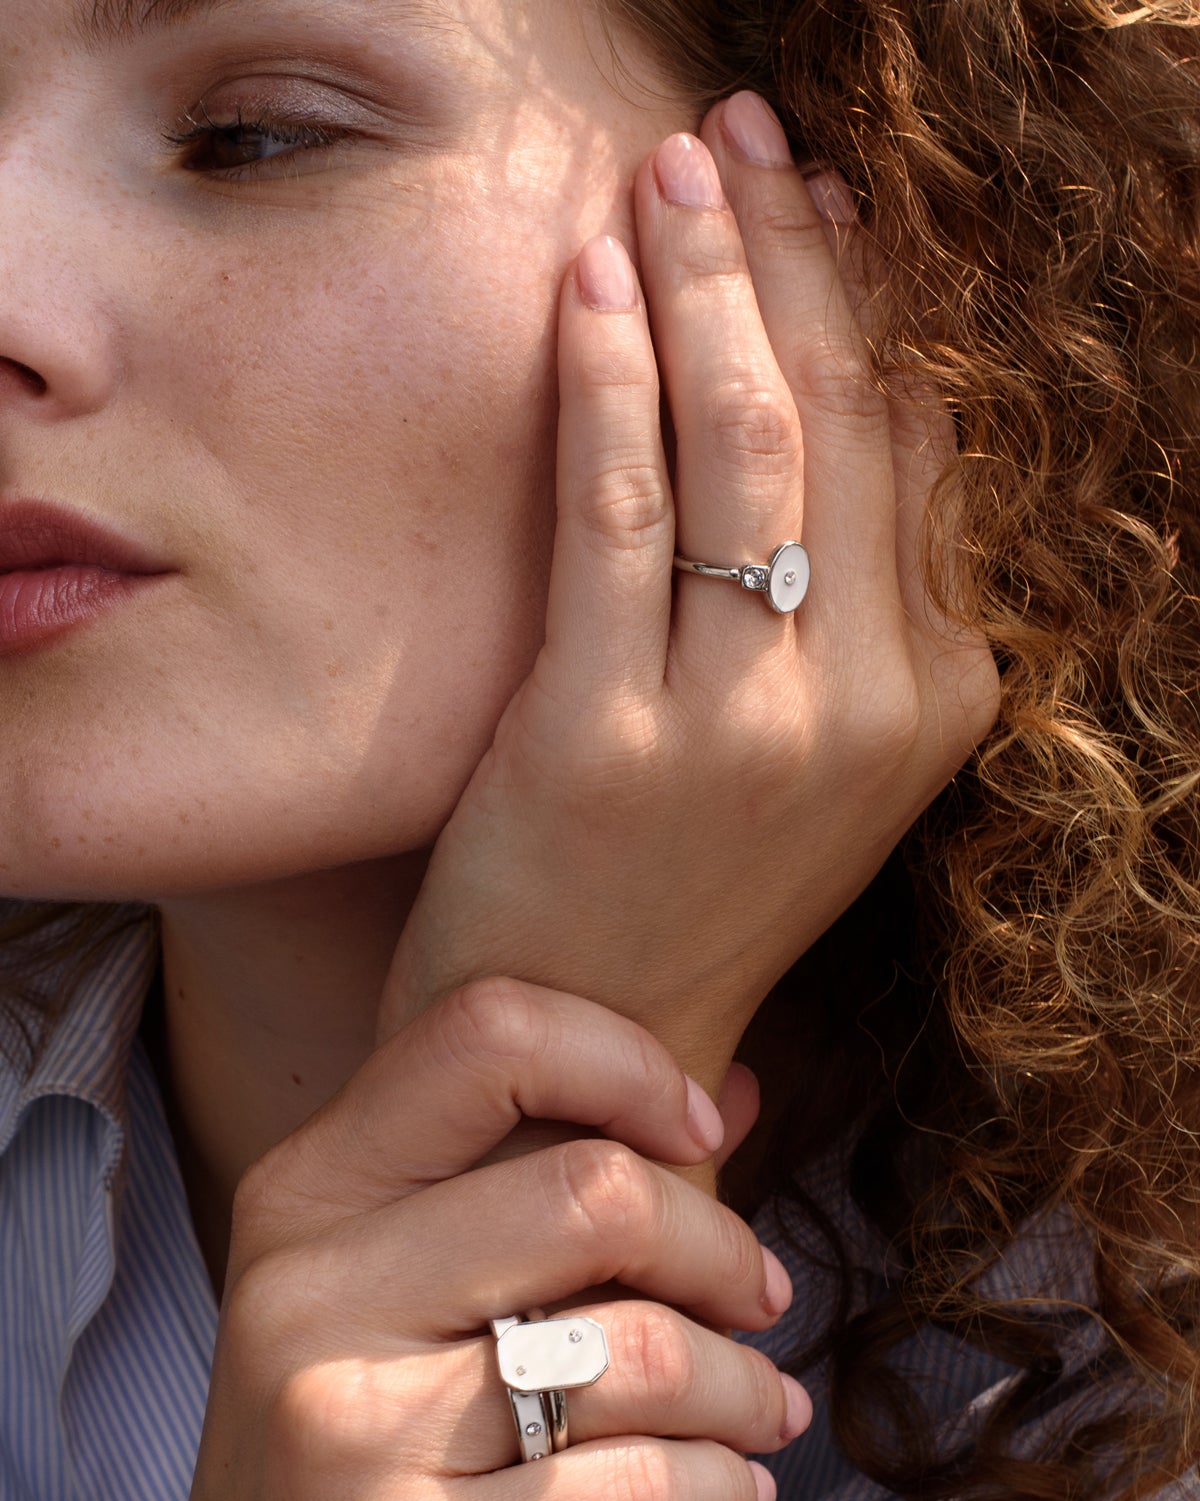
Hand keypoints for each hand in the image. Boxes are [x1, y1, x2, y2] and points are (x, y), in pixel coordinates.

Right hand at [107, 981, 801, 1500]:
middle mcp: (311, 1291)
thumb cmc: (342, 1454)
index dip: (625, 1059)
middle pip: (596, 1191)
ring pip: (638, 1348)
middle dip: (723, 1248)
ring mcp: (350, 1429)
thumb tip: (739, 1086)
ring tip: (766, 1405)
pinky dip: (722, 1484)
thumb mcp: (382, 1292)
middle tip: (761, 1296)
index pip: (488, 1034)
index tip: (700, 1131)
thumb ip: (535, 1174)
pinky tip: (737, 1486)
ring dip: (744, 1382)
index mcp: (305, 1194)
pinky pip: (639, 1490)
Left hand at [381, 98, 998, 1083]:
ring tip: (664, 171)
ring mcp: (741, 725)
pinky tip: (587, 284)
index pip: (925, 443)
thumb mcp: (826, 758)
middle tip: (736, 140)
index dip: (871, 300)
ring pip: (741, 437)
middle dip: (788, 251)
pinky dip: (601, 375)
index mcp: (943, 698)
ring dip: (703, 276)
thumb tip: (847, 411)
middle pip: (846, 414)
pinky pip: (613, 507)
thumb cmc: (698, 887)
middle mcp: (867, 705)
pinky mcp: (605, 734)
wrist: (598, 1046)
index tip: (820, 200)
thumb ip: (858, 605)